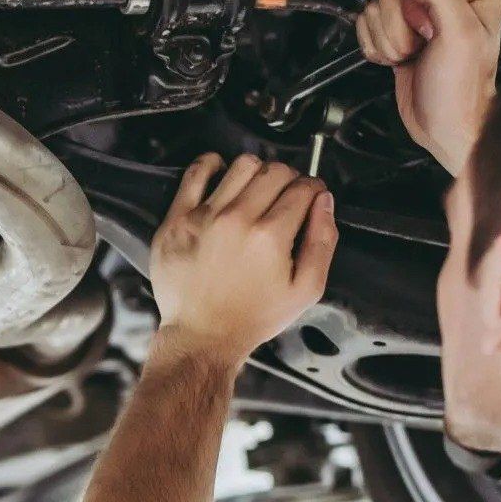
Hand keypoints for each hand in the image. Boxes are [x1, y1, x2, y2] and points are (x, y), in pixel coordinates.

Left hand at [149, 153, 336, 365]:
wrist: (202, 336)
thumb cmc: (254, 317)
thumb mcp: (306, 290)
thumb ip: (323, 241)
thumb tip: (324, 201)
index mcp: (270, 237)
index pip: (303, 188)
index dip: (313, 188)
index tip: (310, 196)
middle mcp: (236, 220)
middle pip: (275, 171)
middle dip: (289, 178)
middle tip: (286, 195)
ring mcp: (202, 217)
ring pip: (241, 166)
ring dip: (257, 171)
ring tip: (256, 189)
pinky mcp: (176, 219)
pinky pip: (195, 173)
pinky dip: (212, 164)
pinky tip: (221, 172)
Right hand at [357, 0, 500, 174]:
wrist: (446, 127)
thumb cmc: (461, 89)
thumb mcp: (460, 33)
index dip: (417, 5)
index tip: (432, 32)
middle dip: (399, 26)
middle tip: (422, 46)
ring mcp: (420, 18)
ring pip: (376, 8)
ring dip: (388, 40)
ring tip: (412, 56)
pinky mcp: (399, 34)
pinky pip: (368, 25)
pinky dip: (377, 47)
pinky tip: (399, 60)